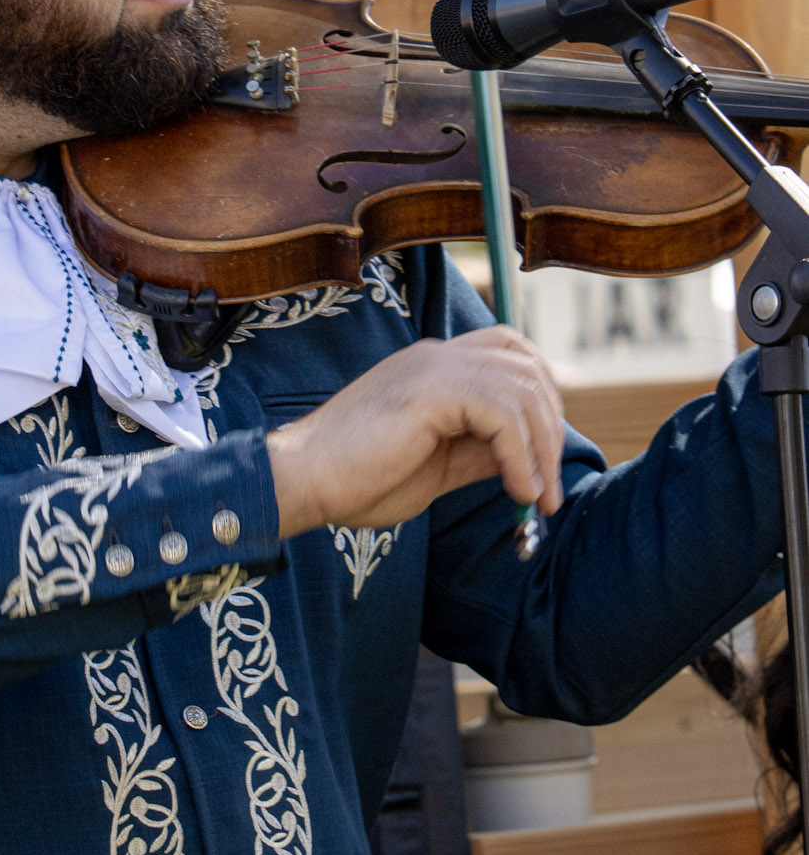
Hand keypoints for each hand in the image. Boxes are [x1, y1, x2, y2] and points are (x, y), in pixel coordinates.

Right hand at [266, 325, 564, 537]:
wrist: (302, 481)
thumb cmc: (356, 481)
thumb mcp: (437, 467)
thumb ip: (479, 452)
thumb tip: (526, 459)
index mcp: (433, 367)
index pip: (510, 354)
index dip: (541, 397)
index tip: (546, 457)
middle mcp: (438, 355)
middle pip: (527, 366)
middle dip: (551, 428)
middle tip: (548, 490)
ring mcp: (434, 366)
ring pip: (523, 390)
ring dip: (542, 450)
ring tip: (537, 500)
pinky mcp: (431, 388)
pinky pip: (504, 414)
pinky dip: (521, 456)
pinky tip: (517, 492)